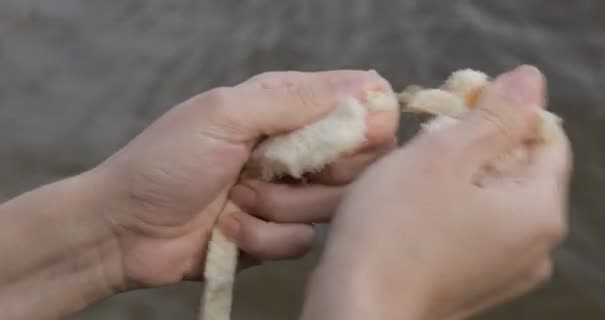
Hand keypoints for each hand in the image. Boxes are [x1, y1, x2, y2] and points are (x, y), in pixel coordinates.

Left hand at [91, 70, 398, 288]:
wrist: (124, 229)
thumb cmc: (167, 161)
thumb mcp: (226, 115)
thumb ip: (295, 101)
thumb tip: (367, 87)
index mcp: (286, 107)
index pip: (355, 106)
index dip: (362, 124)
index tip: (347, 141)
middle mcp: (295, 148)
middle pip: (357, 161)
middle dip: (317, 172)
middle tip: (270, 169)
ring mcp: (289, 194)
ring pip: (332, 205)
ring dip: (280, 206)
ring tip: (236, 198)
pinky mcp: (277, 235)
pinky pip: (303, 241)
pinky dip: (263, 238)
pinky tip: (229, 229)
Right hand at [300, 66, 571, 319]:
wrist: (356, 310)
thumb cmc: (394, 229)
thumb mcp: (443, 154)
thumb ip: (495, 116)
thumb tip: (530, 81)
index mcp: (540, 212)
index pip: (546, 136)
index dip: (504, 110)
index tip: (456, 106)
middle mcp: (536, 248)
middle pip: (519, 169)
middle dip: (476, 143)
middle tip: (425, 139)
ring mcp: (505, 271)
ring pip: (492, 198)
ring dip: (458, 174)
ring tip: (413, 174)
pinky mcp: (474, 283)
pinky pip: (474, 228)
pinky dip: (450, 207)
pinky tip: (411, 208)